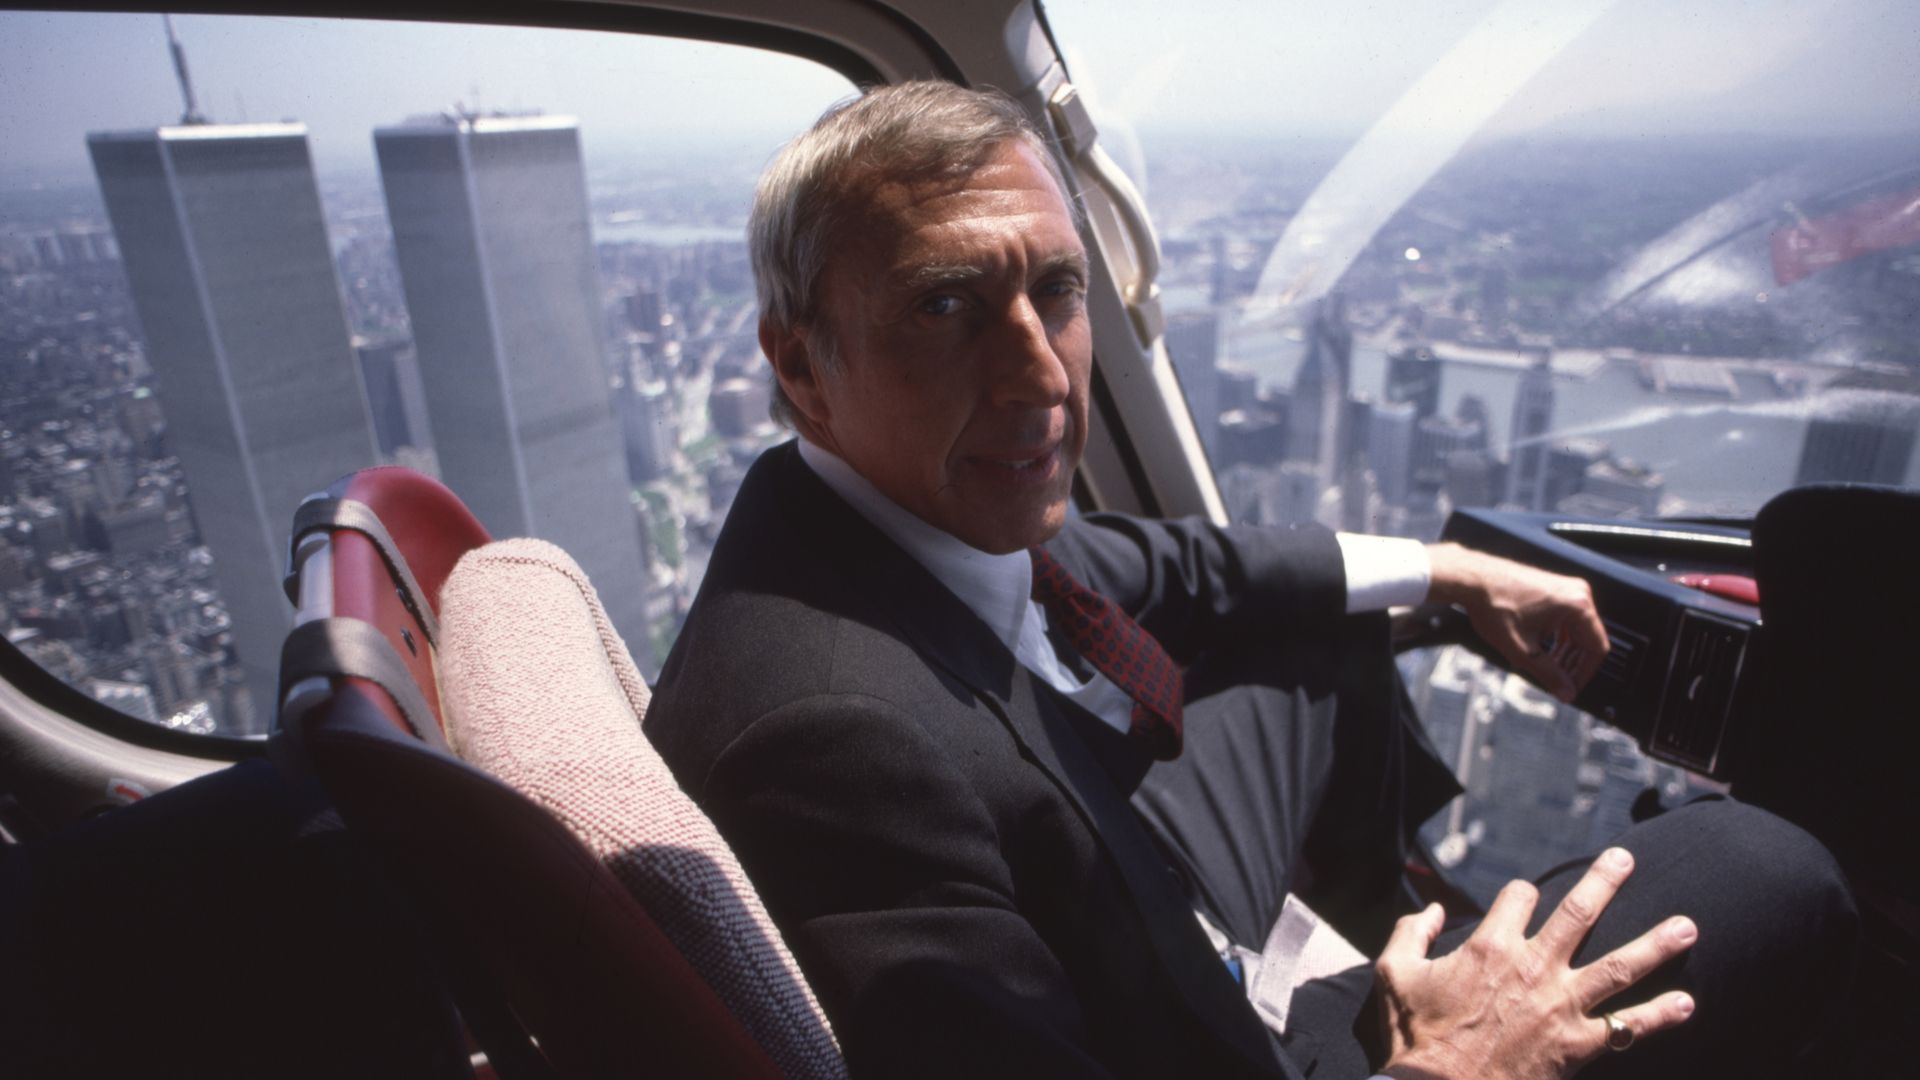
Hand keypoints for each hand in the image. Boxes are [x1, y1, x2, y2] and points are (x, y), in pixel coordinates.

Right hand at [1375, 848, 1696, 1079]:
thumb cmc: (1415, 1037)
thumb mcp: (1395, 975)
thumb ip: (1410, 933)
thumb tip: (1432, 911)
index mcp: (1490, 946)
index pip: (1517, 898)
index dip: (1520, 894)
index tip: (1524, 896)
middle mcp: (1534, 967)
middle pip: (1578, 913)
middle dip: (1605, 882)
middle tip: (1626, 859)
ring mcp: (1561, 1006)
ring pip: (1618, 966)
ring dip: (1655, 944)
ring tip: (1687, 926)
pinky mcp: (1577, 1046)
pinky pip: (1626, 1029)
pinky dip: (1658, 1016)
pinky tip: (1686, 1003)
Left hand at [1425, 543, 1607, 701]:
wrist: (1471, 579)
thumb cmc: (1493, 606)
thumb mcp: (1522, 649)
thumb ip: (1548, 674)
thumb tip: (1566, 692)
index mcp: (1577, 605)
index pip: (1597, 649)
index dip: (1584, 673)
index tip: (1571, 688)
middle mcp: (1577, 592)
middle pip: (1588, 638)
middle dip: (1573, 664)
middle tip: (1559, 684)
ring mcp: (1565, 587)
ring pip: (1576, 629)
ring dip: (1565, 651)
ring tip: (1549, 669)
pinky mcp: (1553, 587)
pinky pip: (1566, 617)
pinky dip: (1557, 636)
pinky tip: (1542, 650)